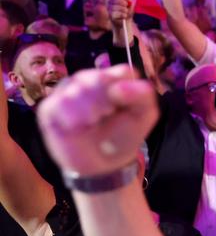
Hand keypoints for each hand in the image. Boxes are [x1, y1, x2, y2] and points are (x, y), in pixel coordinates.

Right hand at [36, 65, 158, 175]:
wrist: (104, 163)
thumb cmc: (125, 135)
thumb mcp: (145, 115)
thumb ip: (142, 95)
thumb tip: (117, 87)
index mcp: (115, 78)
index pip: (122, 72)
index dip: (125, 91)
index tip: (124, 107)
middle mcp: (89, 79)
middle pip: (98, 78)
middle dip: (107, 101)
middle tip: (108, 114)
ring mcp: (68, 91)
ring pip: (78, 89)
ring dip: (90, 110)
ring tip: (94, 122)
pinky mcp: (50, 107)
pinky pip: (59, 103)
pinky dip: (73, 118)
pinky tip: (79, 127)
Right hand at [107, 0, 132, 25]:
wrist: (126, 22)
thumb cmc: (127, 12)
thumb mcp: (129, 4)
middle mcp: (110, 2)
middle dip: (122, 2)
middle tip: (126, 5)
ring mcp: (109, 9)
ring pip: (115, 7)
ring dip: (123, 10)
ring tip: (126, 12)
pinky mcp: (110, 16)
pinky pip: (115, 14)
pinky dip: (122, 15)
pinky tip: (124, 16)